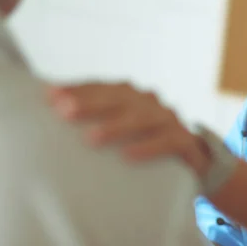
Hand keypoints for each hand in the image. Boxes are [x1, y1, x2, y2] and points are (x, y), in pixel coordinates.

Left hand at [47, 83, 210, 176]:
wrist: (196, 159)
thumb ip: (98, 119)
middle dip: (91, 103)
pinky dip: (147, 147)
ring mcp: (169, 120)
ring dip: (115, 126)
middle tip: (64, 111)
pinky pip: (167, 141)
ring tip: (90, 139)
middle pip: (120, 98)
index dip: (78, 88)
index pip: (103, 87)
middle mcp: (151, 102)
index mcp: (134, 96)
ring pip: (142, 118)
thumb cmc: (149, 142)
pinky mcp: (185, 140)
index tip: (50, 95)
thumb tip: (55, 111)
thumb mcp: (124, 128)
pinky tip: (127, 156)